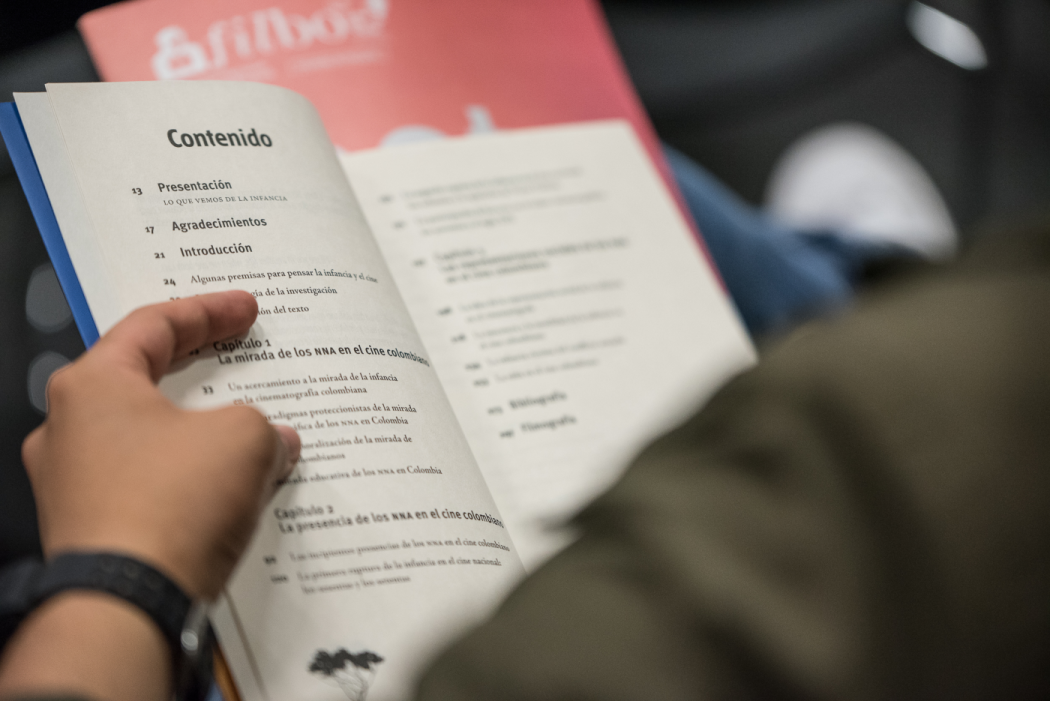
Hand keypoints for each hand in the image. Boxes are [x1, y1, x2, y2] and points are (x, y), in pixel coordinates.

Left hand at [22, 290, 299, 598]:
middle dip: (202, 373)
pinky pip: (145, 485)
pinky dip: (186, 478)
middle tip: (239, 359)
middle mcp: (68, 429)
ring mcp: (72, 483)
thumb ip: (262, 423)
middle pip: (143, 381)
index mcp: (92, 385)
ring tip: (248, 435)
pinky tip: (226, 489)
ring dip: (197, 433)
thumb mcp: (244, 438)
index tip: (245, 310)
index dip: (209, 311)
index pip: (153, 326)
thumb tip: (275, 441)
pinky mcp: (88, 528)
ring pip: (146, 438)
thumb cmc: (169, 507)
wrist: (129, 605)